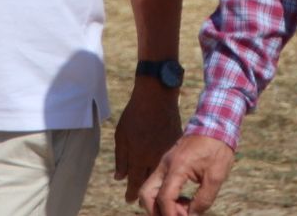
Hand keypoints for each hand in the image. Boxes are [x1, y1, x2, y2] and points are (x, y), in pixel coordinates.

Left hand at [114, 83, 182, 202]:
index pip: (134, 183)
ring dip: (157, 182)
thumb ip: (120, 158)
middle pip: (150, 182)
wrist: (157, 96)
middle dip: (145, 192)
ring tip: (153, 189)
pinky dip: (167, 166)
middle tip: (141, 199)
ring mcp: (167, 151)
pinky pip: (172, 160)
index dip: (131, 194)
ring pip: (162, 173)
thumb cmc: (135, 113)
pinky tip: (165, 169)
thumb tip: (119, 177)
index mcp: (138, 157)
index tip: (129, 200)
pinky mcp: (177, 144)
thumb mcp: (121, 135)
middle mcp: (154, 158)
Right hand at [138, 133, 234, 214]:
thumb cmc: (217, 148)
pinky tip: (183, 200)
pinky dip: (165, 197)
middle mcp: (165, 165)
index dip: (171, 214)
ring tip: (182, 209)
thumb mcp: (216, 176)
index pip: (164, 197)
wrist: (215, 123)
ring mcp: (164, 163)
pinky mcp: (167, 164)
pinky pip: (158, 184)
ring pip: (149, 189)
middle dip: (155, 211)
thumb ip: (203, 199)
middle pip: (146, 194)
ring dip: (160, 204)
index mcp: (177, 167)